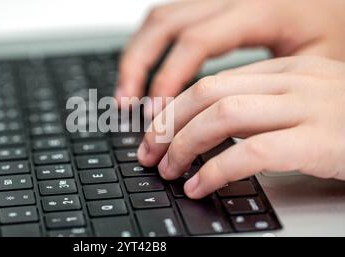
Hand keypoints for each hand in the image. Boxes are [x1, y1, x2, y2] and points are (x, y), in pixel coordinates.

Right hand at [116, 0, 344, 104]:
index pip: (196, 42)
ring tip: (126, 95)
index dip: (169, 78)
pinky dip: (148, 48)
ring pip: (158, 19)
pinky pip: (166, 20)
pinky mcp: (207, 6)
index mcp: (256, 10)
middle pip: (163, 24)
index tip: (157, 114)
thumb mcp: (316, 57)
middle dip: (138, 68)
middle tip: (127, 106)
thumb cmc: (331, 25)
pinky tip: (144, 74)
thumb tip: (233, 125)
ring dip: (135, 57)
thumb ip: (271, 85)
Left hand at [137, 56, 344, 198]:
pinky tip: (201, 186)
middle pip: (208, 95)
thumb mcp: (304, 107)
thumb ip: (261, 111)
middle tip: (150, 154)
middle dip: (169, 126)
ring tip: (169, 171)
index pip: (212, 83)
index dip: (174, 110)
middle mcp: (294, 82)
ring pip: (222, 117)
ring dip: (184, 147)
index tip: (154, 134)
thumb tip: (208, 131)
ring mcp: (309, 107)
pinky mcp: (320, 140)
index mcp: (286, 71)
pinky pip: (251, 152)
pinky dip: (216, 170)